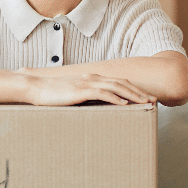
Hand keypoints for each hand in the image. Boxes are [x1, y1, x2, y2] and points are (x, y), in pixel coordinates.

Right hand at [21, 72, 155, 106]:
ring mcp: (87, 84)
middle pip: (122, 83)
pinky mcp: (80, 91)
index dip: (133, 89)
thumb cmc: (51, 94)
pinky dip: (116, 98)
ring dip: (132, 94)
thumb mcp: (71, 95)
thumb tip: (94, 108)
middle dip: (139, 91)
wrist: (35, 88)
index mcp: (91, 79)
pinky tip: (125, 104)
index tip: (144, 97)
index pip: (117, 82)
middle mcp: (92, 78)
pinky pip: (102, 94)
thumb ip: (84, 98)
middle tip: (153, 100)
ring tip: (145, 102)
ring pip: (116, 87)